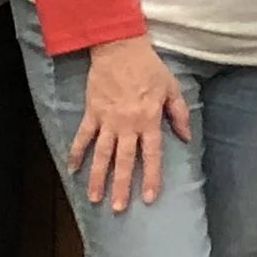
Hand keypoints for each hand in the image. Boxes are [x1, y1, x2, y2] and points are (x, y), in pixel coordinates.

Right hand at [71, 36, 191, 211]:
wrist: (119, 47)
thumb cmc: (149, 67)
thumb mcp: (172, 87)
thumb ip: (179, 113)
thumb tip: (185, 138)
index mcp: (149, 120)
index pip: (151, 155)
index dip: (151, 177)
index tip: (149, 198)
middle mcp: (127, 125)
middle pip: (124, 161)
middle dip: (121, 186)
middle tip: (118, 209)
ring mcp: (107, 120)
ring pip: (102, 154)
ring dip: (97, 177)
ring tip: (95, 198)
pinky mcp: (92, 113)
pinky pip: (83, 136)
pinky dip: (76, 152)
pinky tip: (71, 169)